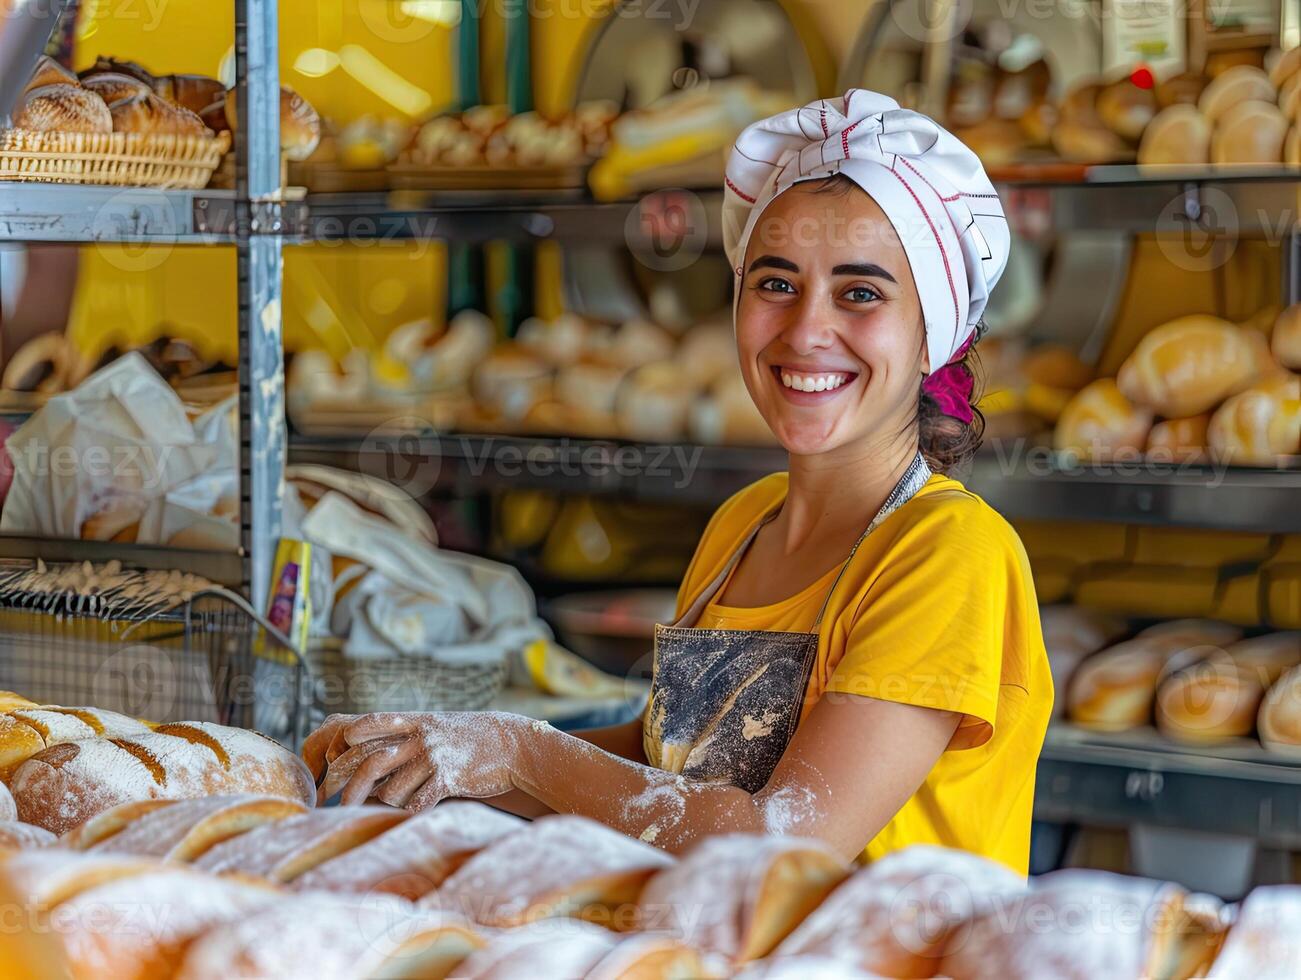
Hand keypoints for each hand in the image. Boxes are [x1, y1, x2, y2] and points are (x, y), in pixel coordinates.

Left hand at [303, 711, 528, 808]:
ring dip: (382, 804)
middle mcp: (421, 737)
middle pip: (369, 761)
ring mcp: (434, 758)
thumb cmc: (468, 740)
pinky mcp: (448, 780)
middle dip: (344, 785)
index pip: (369, 723)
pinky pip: (416, 805)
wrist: (511, 745)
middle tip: (330, 802)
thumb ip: (406, 738)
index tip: (331, 758)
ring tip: (380, 809)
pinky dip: (406, 814)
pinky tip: (408, 815)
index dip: (346, 740)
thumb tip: (368, 765)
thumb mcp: (437, 727)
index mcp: (415, 721)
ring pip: (389, 789)